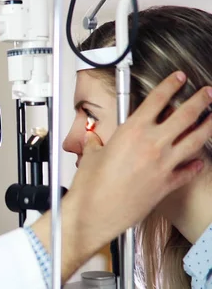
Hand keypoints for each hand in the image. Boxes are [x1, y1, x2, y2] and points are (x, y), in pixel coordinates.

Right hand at [32, 71, 211, 281]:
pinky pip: (189, 171)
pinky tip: (199, 161)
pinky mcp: (167, 184)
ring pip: (195, 140)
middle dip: (201, 100)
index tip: (179, 78)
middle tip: (207, 93)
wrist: (95, 212)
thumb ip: (95, 144)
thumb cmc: (91, 186)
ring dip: (208, 126)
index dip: (171, 85)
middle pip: (185, 115)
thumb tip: (93, 140)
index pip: (157, 100)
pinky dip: (196, 165)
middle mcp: (152, 145)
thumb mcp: (90, 156)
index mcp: (132, 131)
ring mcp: (164, 164)